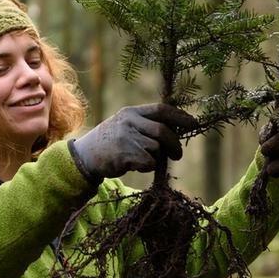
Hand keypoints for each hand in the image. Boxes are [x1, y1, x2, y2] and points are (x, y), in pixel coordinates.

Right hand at [71, 104, 195, 179]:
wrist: (84, 156)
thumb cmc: (110, 141)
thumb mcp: (125, 124)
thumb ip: (146, 124)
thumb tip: (176, 129)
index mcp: (131, 112)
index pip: (161, 110)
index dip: (180, 116)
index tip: (193, 124)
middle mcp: (129, 122)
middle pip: (163, 132)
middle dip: (175, 145)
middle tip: (177, 155)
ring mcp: (126, 138)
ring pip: (156, 149)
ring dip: (155, 158)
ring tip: (141, 159)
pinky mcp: (124, 154)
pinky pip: (149, 162)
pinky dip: (147, 167)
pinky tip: (134, 165)